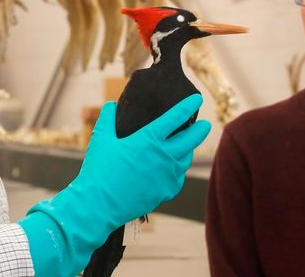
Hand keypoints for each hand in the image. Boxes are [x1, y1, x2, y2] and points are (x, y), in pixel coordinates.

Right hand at [19, 94, 210, 275]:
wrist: (100, 205)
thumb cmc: (99, 170)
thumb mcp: (100, 140)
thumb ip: (107, 119)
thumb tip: (110, 105)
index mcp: (149, 139)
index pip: (175, 117)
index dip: (188, 106)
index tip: (197, 99)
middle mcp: (164, 156)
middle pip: (191, 139)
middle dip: (201, 129)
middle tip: (205, 124)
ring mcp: (167, 175)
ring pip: (186, 158)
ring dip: (189, 149)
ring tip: (188, 145)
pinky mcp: (166, 191)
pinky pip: (178, 177)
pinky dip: (178, 170)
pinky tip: (174, 168)